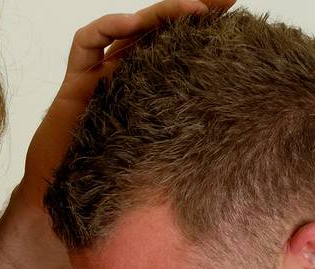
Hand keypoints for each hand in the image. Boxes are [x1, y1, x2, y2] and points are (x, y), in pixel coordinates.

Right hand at [25, 0, 225, 189]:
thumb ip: (194, 139)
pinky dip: (108, 27)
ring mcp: (102, 75)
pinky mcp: (76, 81)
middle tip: (224, 0)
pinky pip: (88, 42)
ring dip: (161, 13)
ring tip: (191, 8)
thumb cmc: (116, 186)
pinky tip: (131, 24)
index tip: (235, 14)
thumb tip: (243, 136)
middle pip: (159, 30)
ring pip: (130, 28)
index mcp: (152, 91)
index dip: (205, 29)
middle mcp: (127, 77)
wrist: (71, 202)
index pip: (180, 49)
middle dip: (191, 9)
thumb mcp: (168, 158)